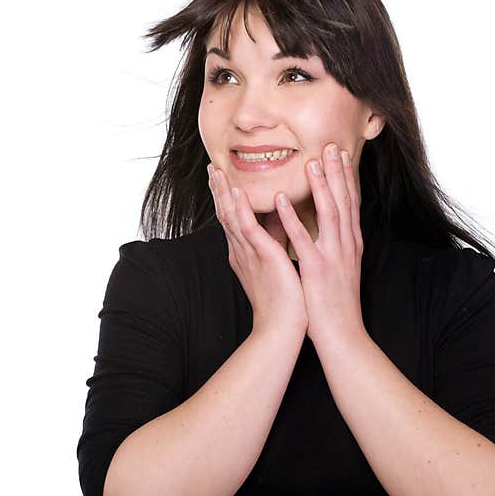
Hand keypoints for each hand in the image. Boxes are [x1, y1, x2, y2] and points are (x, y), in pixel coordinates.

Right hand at [207, 162, 307, 337]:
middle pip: (226, 215)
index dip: (226, 198)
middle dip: (218, 191)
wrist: (283, 327)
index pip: (233, 219)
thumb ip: (275, 238)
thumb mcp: (276, 262)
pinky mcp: (262, 257)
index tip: (221, 178)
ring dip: (224, 194)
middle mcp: (242, 251)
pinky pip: (249, 230)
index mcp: (245, 253)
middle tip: (211, 168)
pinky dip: (241, 210)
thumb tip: (280, 216)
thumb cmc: (283, 300)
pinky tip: (238, 193)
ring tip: (217, 173)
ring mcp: (249, 254)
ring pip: (231, 218)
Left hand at [275, 142, 366, 348]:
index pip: (350, 203)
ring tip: (311, 161)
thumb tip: (329, 229)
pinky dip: (292, 217)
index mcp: (350, 244)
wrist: (343, 335)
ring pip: (329, 214)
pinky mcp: (317, 270)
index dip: (346, 177)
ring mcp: (333, 256)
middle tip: (330, 145)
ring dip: (320, 186)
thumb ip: (335, 246)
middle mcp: (346, 245)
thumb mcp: (339, 268)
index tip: (340, 154)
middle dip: (338, 172)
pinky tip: (283, 199)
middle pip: (343, 201)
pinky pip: (302, 239)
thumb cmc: (335, 304)